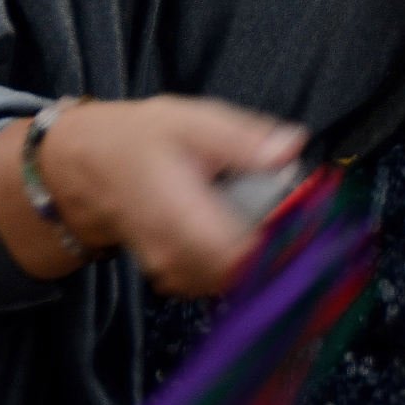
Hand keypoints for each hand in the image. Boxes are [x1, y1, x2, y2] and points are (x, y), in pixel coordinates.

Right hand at [22, 96, 307, 296]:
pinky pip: (221, 282)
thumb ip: (242, 139)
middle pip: (248, 275)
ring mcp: (174, 274)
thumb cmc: (140, 140)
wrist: (86, 169)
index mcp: (182, 216)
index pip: (246, 254)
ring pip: (237, 283)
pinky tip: (255, 237)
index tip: (318, 227)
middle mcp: (176, 256)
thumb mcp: (191, 121)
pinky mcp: (177, 280)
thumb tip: (291, 147)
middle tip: (309, 222)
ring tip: (282, 225)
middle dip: (285, 252)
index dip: (288, 246)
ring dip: (267, 260)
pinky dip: (245, 265)